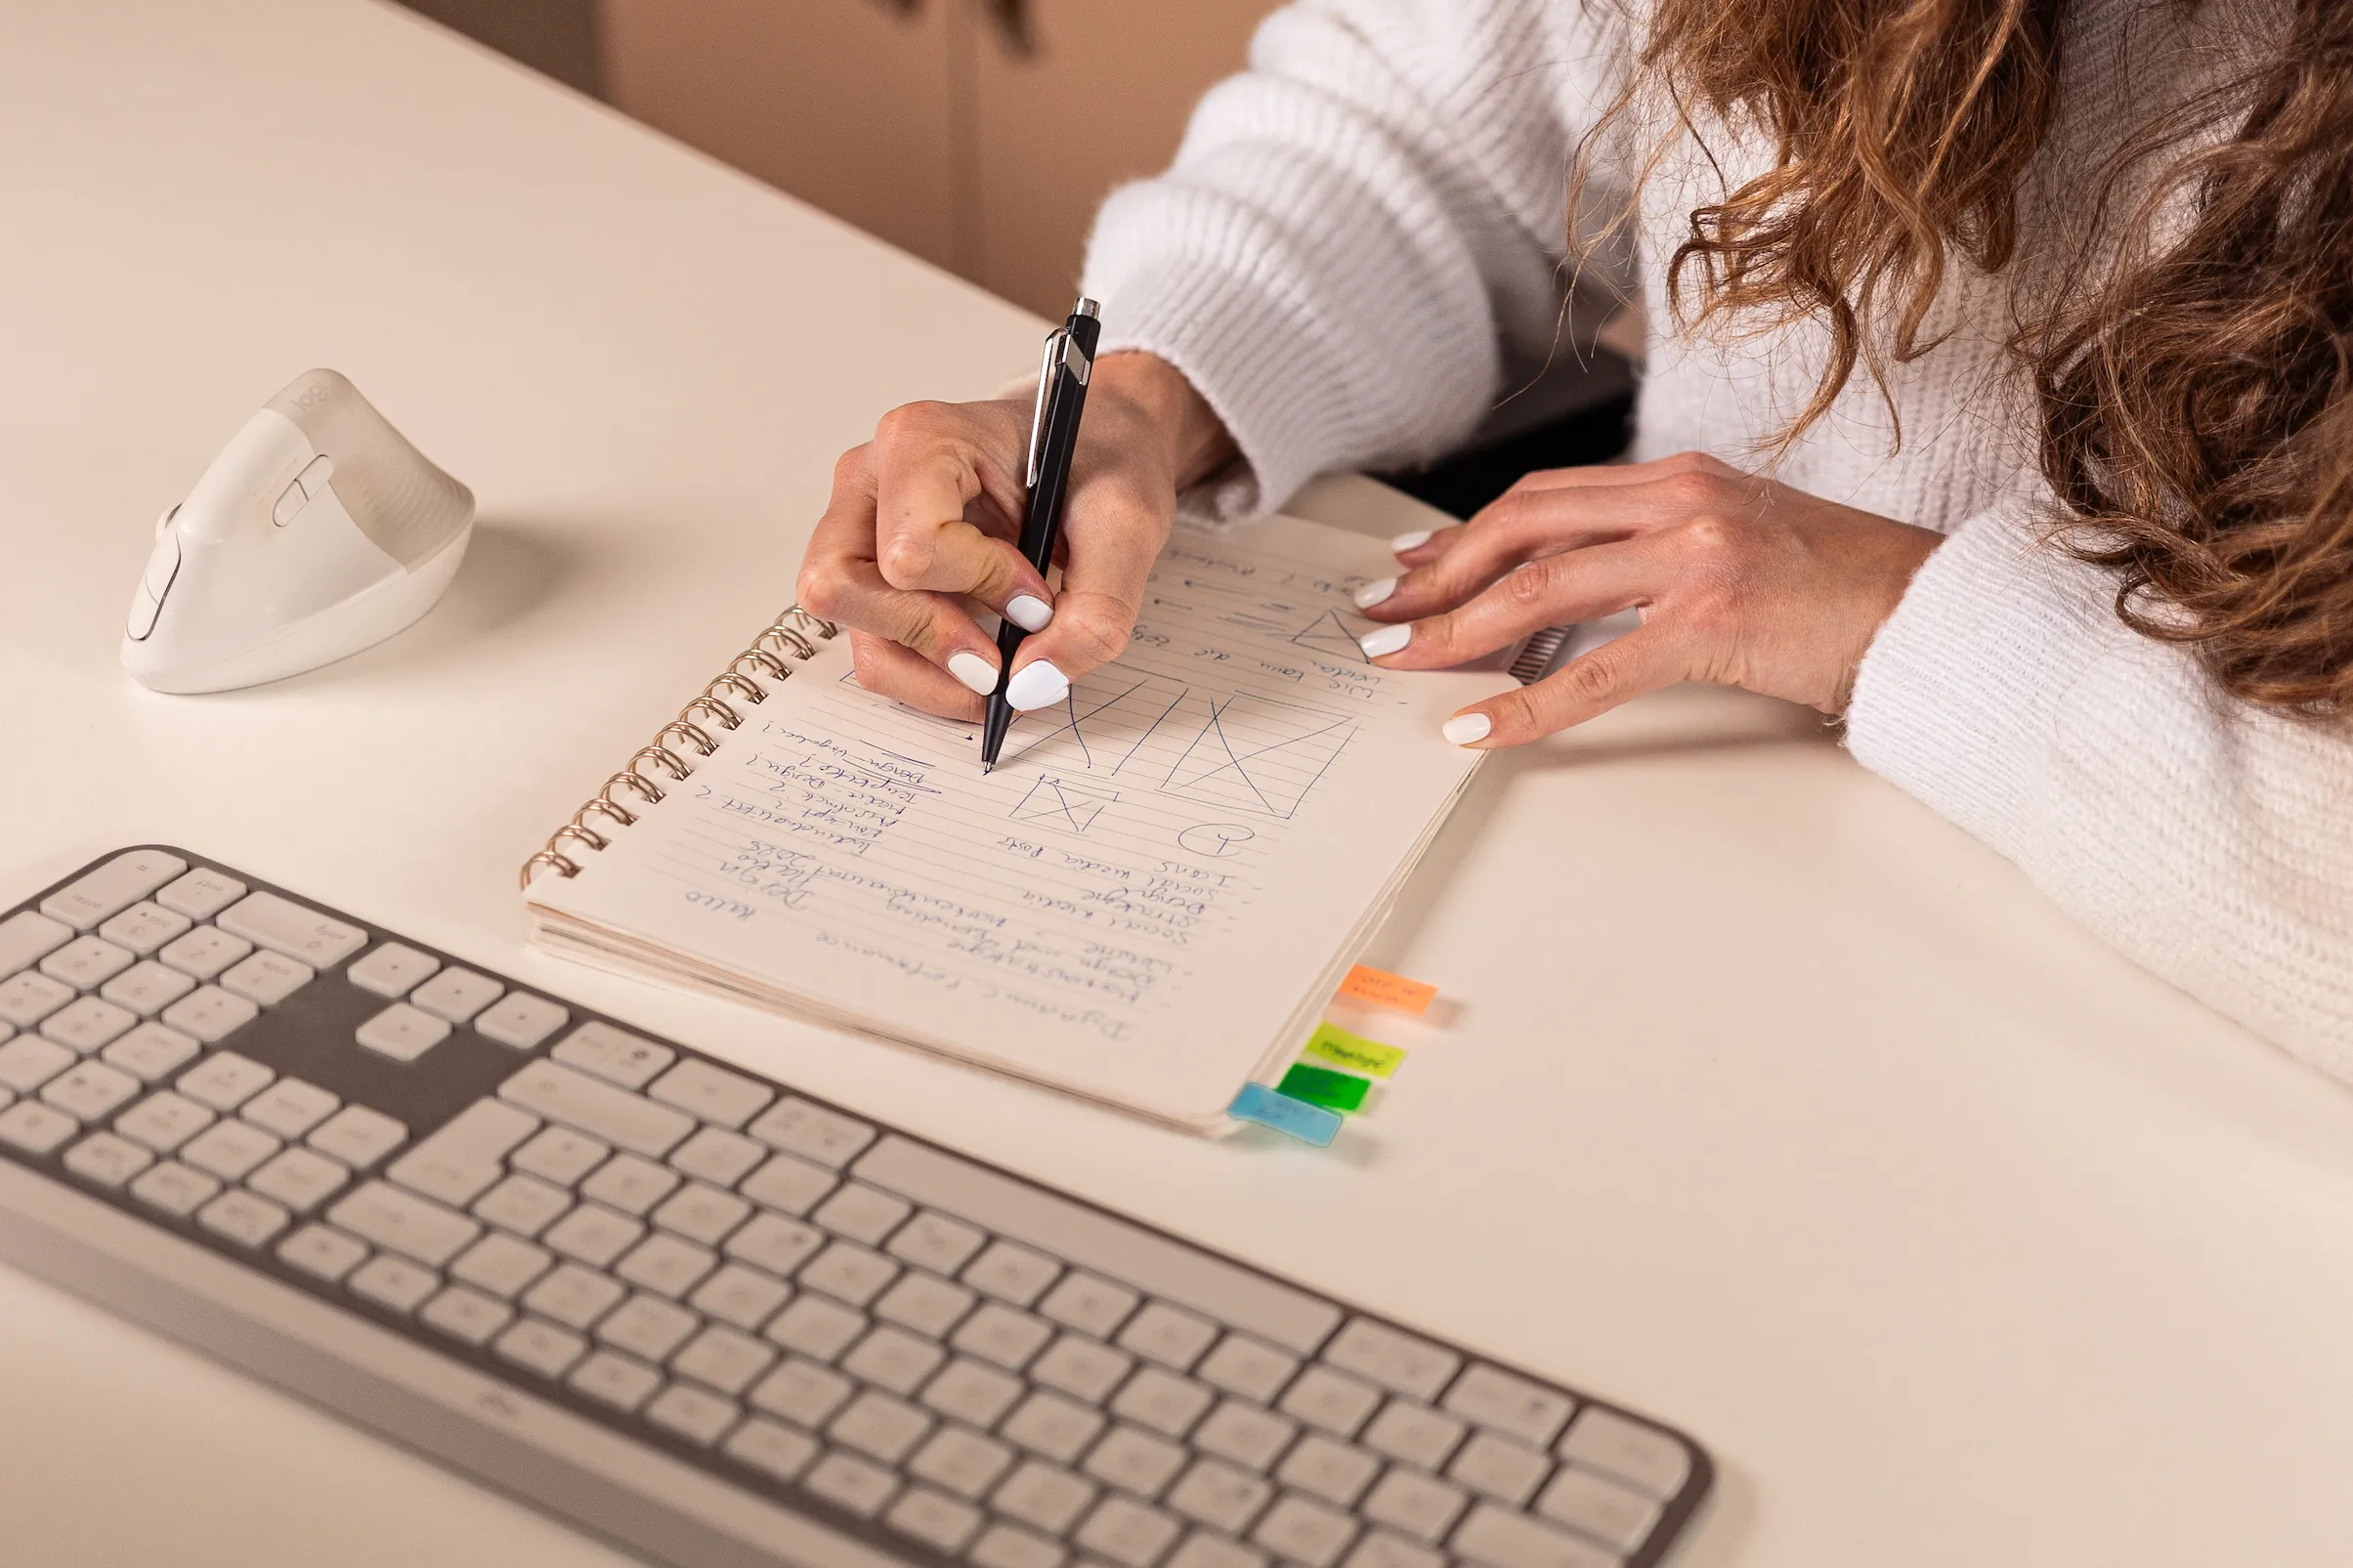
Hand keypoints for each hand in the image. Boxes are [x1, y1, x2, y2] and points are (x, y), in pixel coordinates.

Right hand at [795, 352, 1233, 719]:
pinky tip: (981, 665)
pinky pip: (873, 646)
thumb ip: (1096, 609)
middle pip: (842, 586)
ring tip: (999, 672)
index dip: (979, 588)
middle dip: (928, 639)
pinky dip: (925, 676)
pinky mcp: (873, 572)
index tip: (1037, 599)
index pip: (912, 545)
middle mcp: (871, 479)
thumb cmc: (1101, 461)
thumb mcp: (1127, 524)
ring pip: (852, 630)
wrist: (1100, 445)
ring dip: (926, 673)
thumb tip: (1034, 685)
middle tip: (1000, 661)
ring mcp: (860, 527)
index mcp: (924, 439)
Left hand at [1352, 452, 1942, 743]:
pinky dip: (1523, 704)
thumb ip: (1658, 548)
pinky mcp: (1710, 623)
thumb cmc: (1843, 590)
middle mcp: (1679, 502)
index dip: (1465, 534)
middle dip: (1439, 576)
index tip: (1412, 566)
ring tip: (1402, 662)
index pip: (1543, 497)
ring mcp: (1694, 558)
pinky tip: (1477, 729)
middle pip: (1522, 528)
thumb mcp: (1740, 539)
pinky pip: (1591, 670)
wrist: (1933, 615)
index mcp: (1680, 478)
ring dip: (1455, 631)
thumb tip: (1569, 585)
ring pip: (1540, 588)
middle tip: (1380, 615)